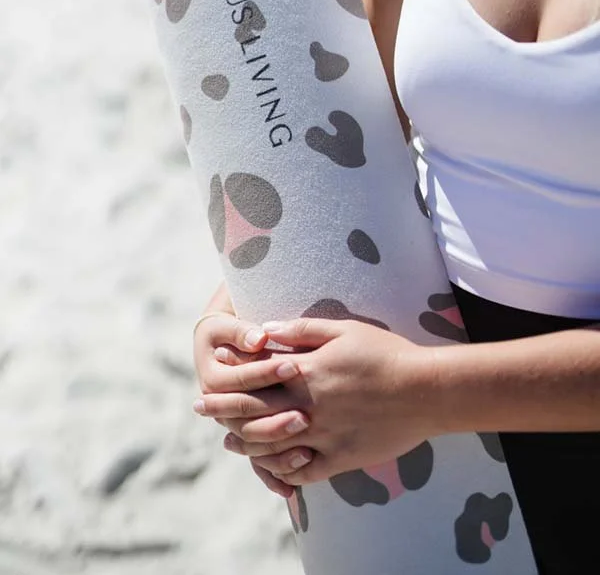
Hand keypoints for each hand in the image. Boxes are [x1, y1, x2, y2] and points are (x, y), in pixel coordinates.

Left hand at [200, 317, 439, 486]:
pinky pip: (302, 472)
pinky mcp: (339, 459)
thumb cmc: (385, 353)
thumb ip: (302, 330)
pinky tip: (271, 467)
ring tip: (229, 441)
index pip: (255, 376)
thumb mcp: (343, 330)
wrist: (424, 391)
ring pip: (270, 446)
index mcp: (305, 372)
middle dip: (222, 410)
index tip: (209, 374)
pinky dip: (282, 471)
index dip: (229, 375)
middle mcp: (307, 407)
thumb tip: (267, 329)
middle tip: (200, 408)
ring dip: (245, 443)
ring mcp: (322, 436)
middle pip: (253, 412)